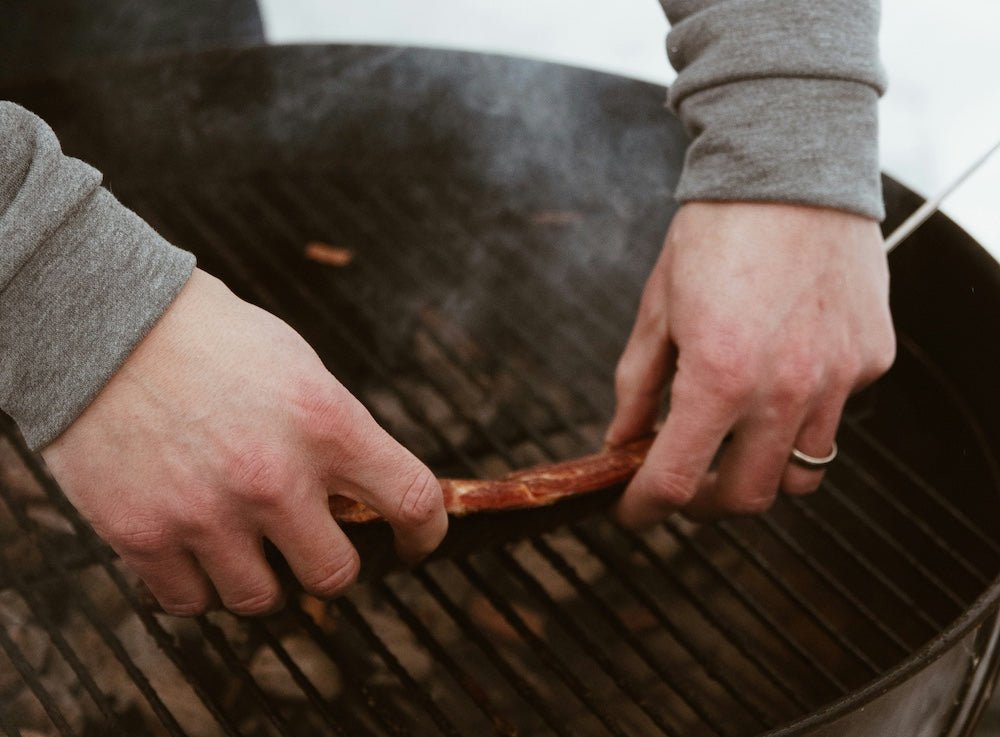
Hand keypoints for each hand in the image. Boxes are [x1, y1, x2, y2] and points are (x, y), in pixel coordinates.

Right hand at [41, 269, 446, 614]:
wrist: (104, 319)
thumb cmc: (209, 337)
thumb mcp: (298, 366)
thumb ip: (334, 433)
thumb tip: (360, 491)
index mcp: (327, 423)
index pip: (411, 500)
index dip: (424, 534)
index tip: (413, 544)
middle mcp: (275, 477)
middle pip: (335, 575)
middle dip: (331, 565)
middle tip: (311, 546)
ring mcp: (208, 512)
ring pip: (261, 599)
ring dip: (261, 579)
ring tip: (244, 545)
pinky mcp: (144, 535)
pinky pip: (190, 601)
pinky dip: (197, 585)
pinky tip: (194, 549)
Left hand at [606, 202, 894, 524]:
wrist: (791, 168)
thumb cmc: (716, 232)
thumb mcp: (657, 309)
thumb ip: (638, 385)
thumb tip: (622, 440)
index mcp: (718, 376)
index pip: (676, 480)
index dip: (645, 508)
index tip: (634, 509)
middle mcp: (784, 389)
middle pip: (747, 499)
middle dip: (704, 505)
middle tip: (684, 484)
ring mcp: (836, 378)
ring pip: (801, 475)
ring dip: (759, 472)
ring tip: (733, 443)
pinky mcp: (871, 360)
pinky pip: (834, 417)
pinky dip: (801, 419)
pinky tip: (780, 382)